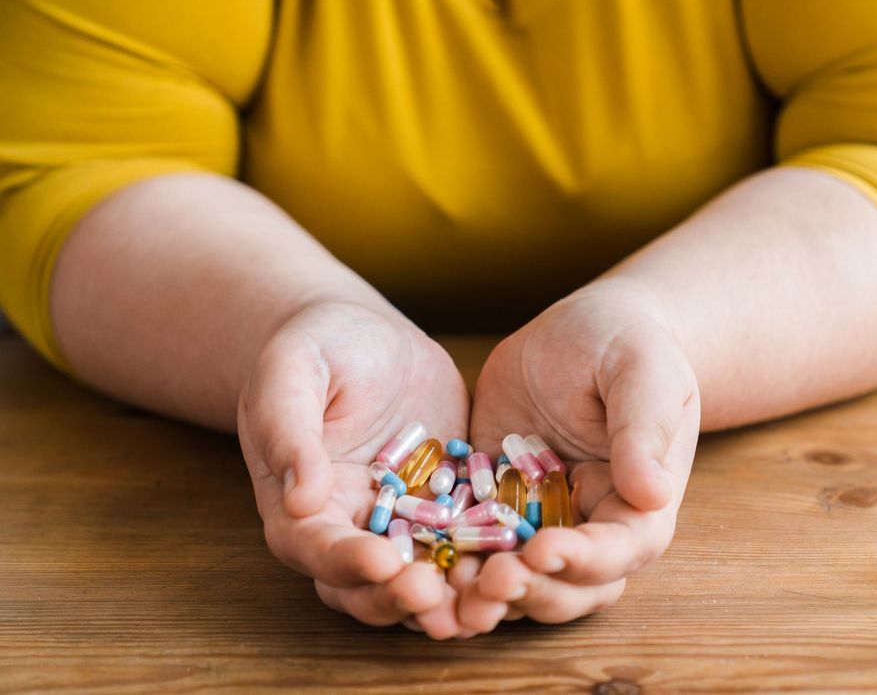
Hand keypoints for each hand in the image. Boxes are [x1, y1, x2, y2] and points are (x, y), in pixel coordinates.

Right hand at [236, 299, 472, 637]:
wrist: (368, 335)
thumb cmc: (316, 347)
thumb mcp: (291, 373)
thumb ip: (287, 432)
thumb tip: (300, 499)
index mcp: (299, 507)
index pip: (317, 549)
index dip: (348, 563)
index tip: (383, 563)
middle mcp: (351, 529)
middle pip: (368, 586)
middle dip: (402, 599)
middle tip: (440, 601)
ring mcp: (404, 524)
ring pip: (423, 578)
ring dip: (452, 600)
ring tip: (486, 607)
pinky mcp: (451, 507)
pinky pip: (470, 542)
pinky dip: (491, 561)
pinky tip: (522, 565)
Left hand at [461, 278, 700, 630]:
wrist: (583, 329)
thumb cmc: (627, 343)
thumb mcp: (644, 372)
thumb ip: (644, 429)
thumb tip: (653, 493)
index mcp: (638, 504)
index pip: (619, 551)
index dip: (583, 561)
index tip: (542, 549)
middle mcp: (589, 526)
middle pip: (568, 587)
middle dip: (530, 592)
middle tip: (489, 581)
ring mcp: (538, 520)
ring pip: (517, 581)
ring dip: (485, 596)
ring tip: (446, 592)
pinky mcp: (491, 504)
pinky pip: (469, 544)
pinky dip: (447, 560)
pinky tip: (415, 560)